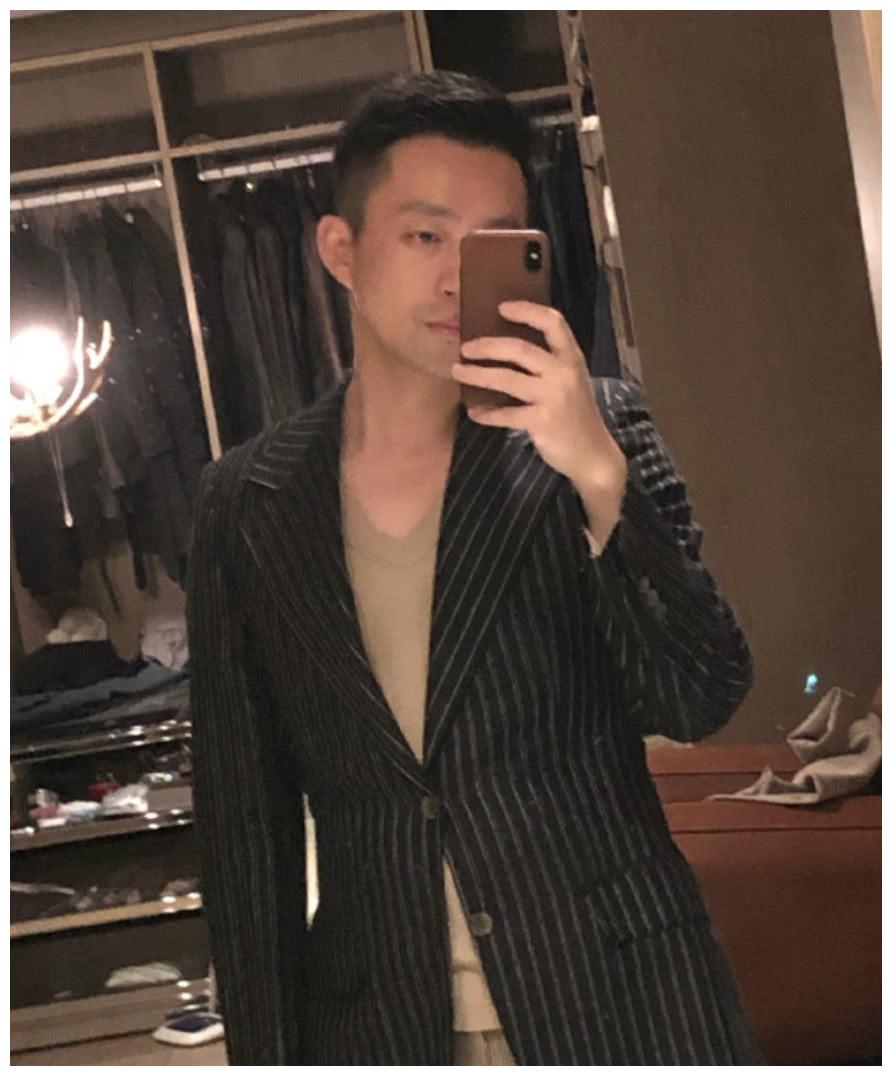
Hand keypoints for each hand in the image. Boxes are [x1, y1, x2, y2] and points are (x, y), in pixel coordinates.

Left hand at [452, 300, 627, 493]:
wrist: (593, 455)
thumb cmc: (576, 415)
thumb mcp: (571, 381)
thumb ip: (548, 364)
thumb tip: (504, 347)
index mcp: (572, 358)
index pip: (553, 323)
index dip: (526, 311)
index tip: (501, 307)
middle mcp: (564, 373)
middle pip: (519, 349)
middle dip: (487, 346)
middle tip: (466, 347)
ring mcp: (553, 397)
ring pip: (506, 378)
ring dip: (477, 374)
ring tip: (457, 371)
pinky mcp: (542, 421)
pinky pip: (505, 414)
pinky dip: (487, 413)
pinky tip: (475, 412)